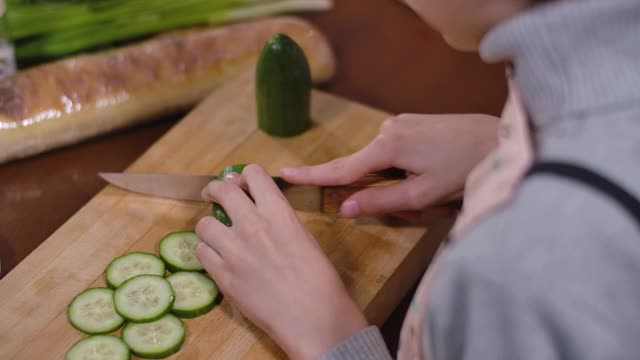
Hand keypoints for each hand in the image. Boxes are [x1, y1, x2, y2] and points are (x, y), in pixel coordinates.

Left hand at [195, 165, 367, 358]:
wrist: (312, 315)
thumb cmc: (318, 278)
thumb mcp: (303, 236)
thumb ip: (278, 219)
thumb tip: (260, 211)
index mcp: (278, 211)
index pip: (252, 174)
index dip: (244, 176)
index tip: (241, 183)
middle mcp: (252, 224)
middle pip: (222, 190)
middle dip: (215, 189)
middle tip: (213, 194)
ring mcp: (233, 250)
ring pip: (204, 223)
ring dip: (210, 226)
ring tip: (217, 234)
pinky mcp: (222, 275)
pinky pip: (201, 252)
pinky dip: (207, 252)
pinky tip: (217, 258)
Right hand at [281, 114, 497, 217]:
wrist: (499, 139)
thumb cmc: (464, 170)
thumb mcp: (423, 195)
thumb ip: (380, 201)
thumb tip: (344, 208)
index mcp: (387, 147)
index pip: (341, 168)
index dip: (312, 176)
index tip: (283, 175)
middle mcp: (387, 128)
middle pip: (364, 167)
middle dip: (378, 189)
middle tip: (421, 203)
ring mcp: (400, 122)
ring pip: (381, 161)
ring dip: (395, 180)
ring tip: (434, 190)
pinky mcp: (412, 121)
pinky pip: (394, 149)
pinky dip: (403, 167)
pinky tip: (432, 171)